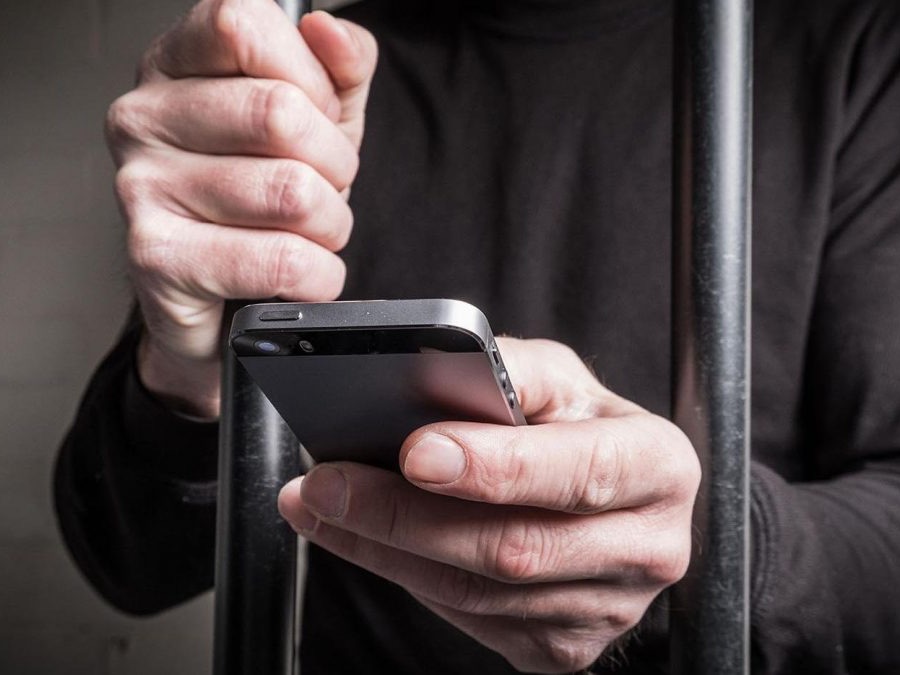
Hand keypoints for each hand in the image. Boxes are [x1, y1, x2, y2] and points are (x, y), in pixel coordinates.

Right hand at [105, 0, 376, 416]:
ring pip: (291, 192)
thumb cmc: (266, 202)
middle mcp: (144, 117)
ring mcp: (142, 186)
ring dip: (331, 225)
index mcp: (177, 65)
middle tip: (323, 188)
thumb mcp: (318, 119)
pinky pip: (282, 260)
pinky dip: (319, 276)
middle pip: (279, 114)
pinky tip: (302, 273)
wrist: (227, 300)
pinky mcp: (157, 256)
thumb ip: (340, 66)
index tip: (318, 117)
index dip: (310, 78)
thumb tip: (328, 31)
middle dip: (335, 166)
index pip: (244, 25)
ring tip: (309, 233)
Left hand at [278, 338, 700, 672]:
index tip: (414, 452)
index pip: (578, 470)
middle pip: (515, 549)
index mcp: (658, 467)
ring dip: (386, 551)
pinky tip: (372, 542)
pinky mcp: (566, 646)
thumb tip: (432, 375)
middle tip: (329, 485)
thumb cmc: (580, 425)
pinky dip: (410, 579)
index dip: (496, 466)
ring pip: (479, 595)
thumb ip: (510, 371)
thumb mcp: (560, 377)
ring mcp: (609, 609)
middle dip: (405, 516)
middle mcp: (647, 547)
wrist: (608, 493)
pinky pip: (472, 622)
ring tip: (324, 507)